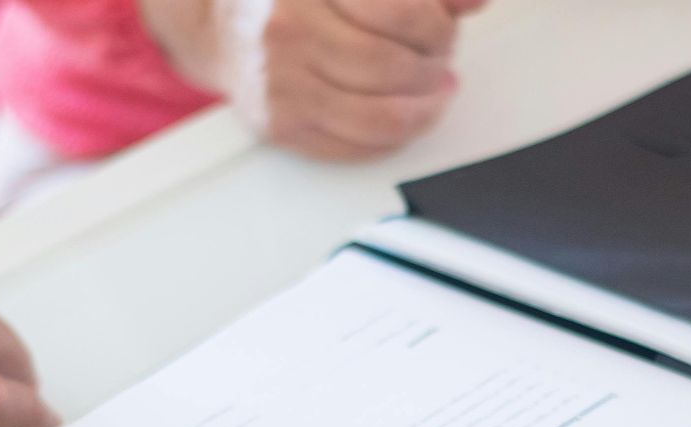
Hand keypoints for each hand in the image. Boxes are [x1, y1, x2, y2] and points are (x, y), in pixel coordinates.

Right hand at [142, 0, 485, 158]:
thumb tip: (474, 2)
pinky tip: (402, 117)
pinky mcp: (277, 126)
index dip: (438, 28)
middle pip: (393, 69)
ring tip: (433, 94)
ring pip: (380, 119)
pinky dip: (391, 138)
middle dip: (433, 71)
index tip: (443, 30)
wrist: (216, 23)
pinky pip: (353, 149)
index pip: (401, 14)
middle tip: (441, 64)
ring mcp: (279, 84)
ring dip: (423, 111)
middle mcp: (286, 31)